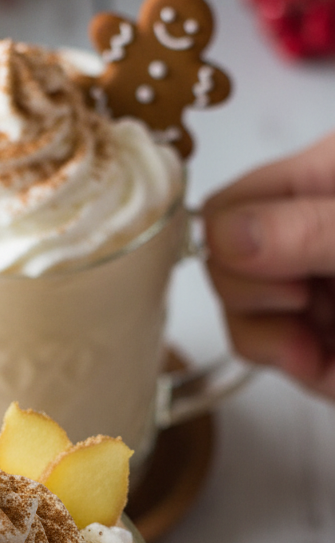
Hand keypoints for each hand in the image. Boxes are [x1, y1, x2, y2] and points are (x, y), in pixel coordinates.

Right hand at [204, 132, 334, 399]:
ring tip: (322, 342)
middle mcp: (305, 231)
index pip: (226, 205)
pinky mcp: (314, 337)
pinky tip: (327, 363)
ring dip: (272, 340)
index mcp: (320, 179)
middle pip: (219, 264)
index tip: (290, 270)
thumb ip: (306, 228)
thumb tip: (225, 233)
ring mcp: (309, 284)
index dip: (235, 245)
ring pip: (236, 315)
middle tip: (311, 300)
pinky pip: (267, 352)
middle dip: (254, 297)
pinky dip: (291, 363)